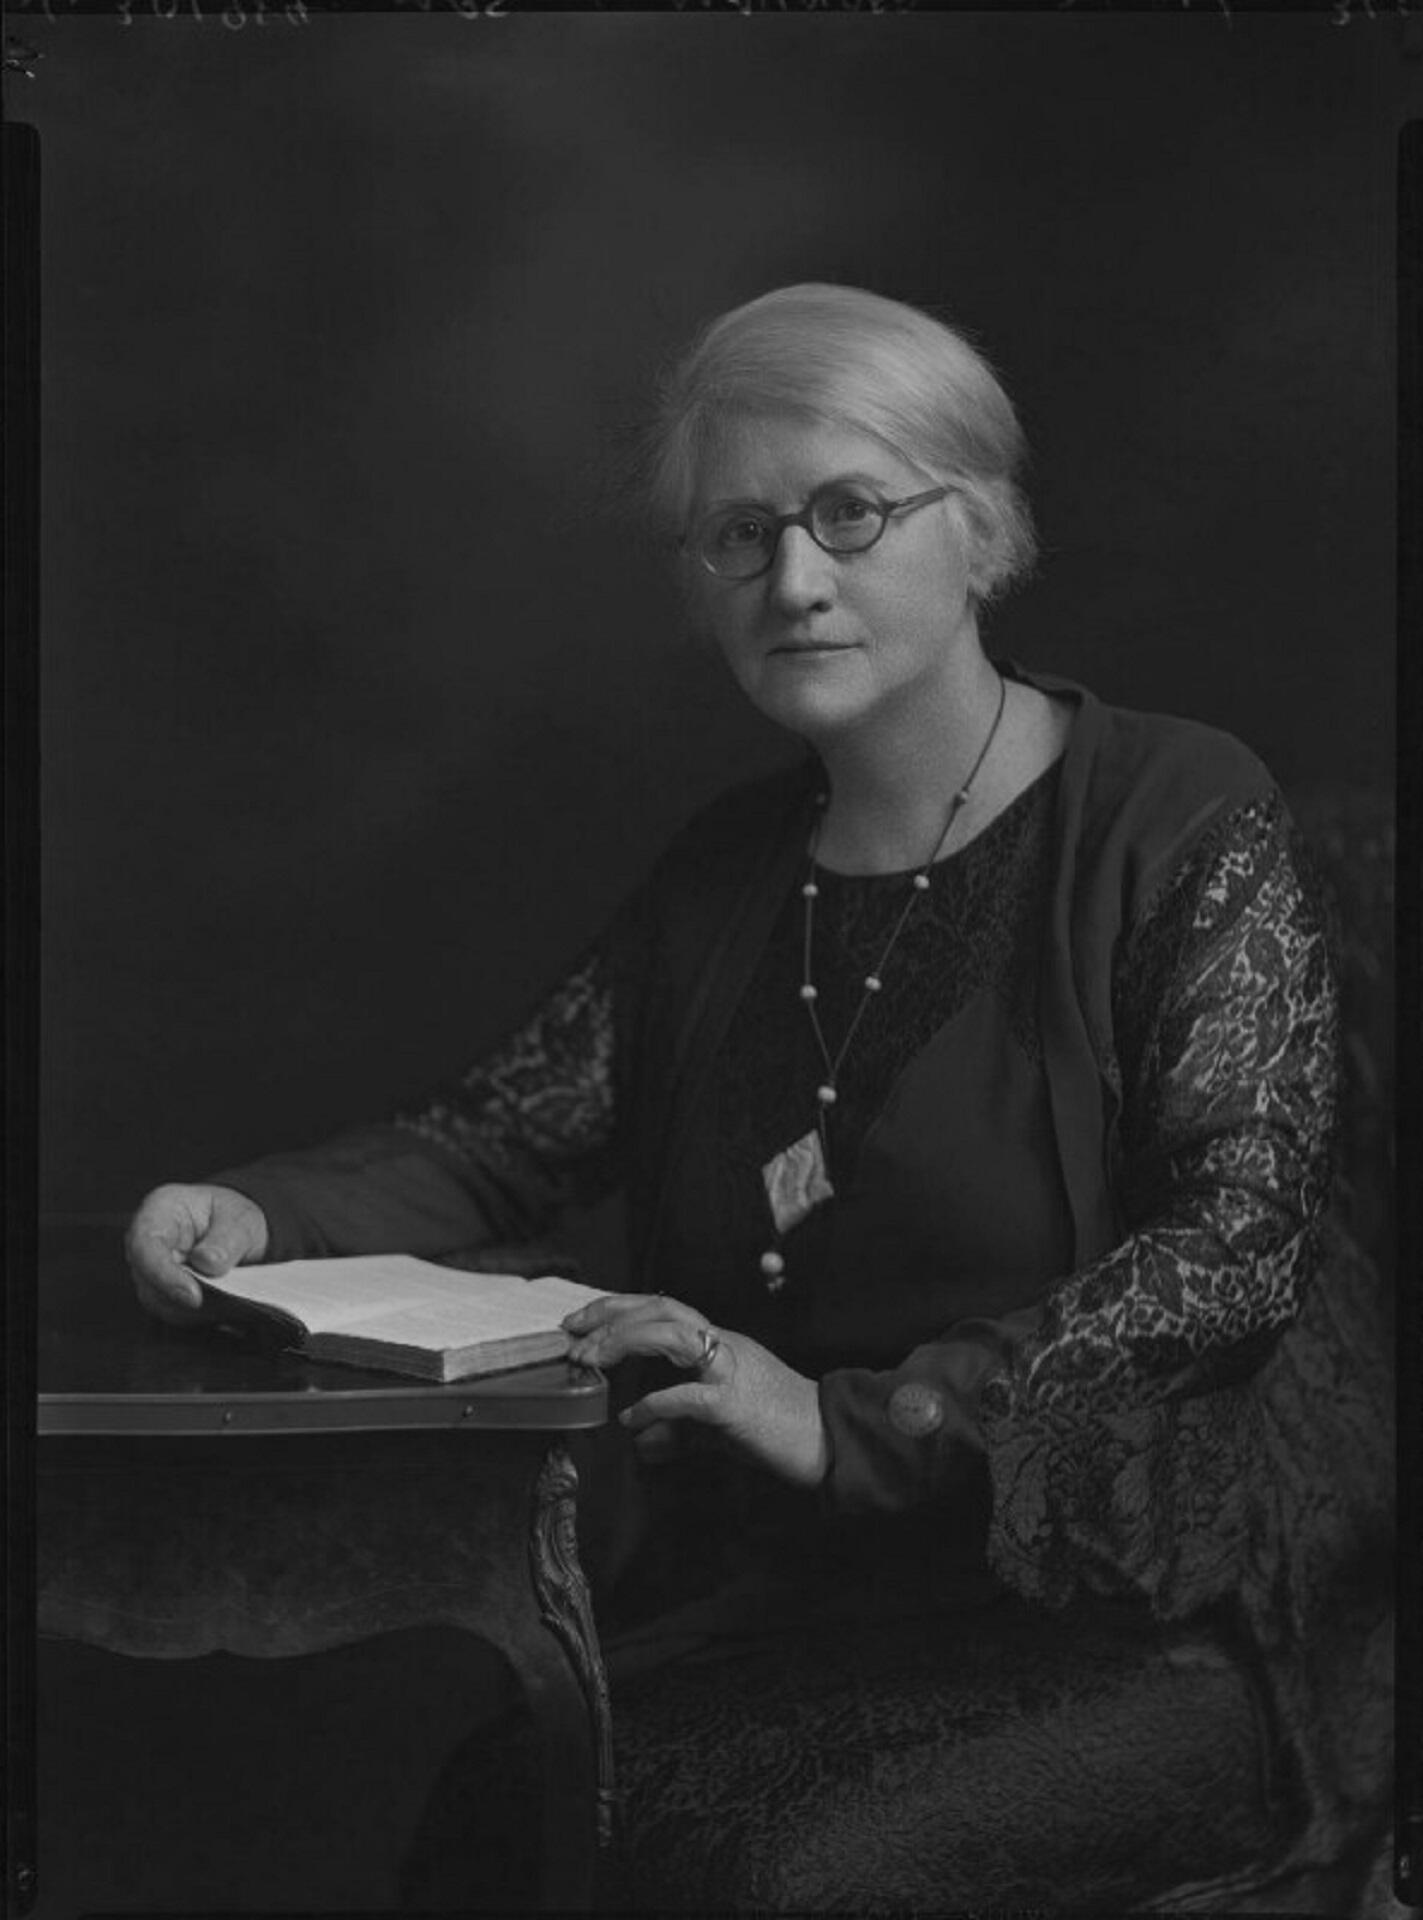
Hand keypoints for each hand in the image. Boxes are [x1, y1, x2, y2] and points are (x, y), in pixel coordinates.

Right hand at [124, 1183, 269, 1323]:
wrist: (237, 1235)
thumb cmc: (232, 1219)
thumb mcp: (242, 1220)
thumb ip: (228, 1239)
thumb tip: (208, 1261)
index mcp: (160, 1211)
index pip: (145, 1246)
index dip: (164, 1275)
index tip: (194, 1296)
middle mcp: (145, 1243)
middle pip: (149, 1281)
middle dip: (185, 1297)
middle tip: (226, 1301)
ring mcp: (149, 1271)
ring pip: (161, 1302)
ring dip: (196, 1309)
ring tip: (230, 1300)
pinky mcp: (159, 1294)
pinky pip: (174, 1312)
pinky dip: (200, 1314)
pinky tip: (223, 1306)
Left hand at [563, 1293, 828, 1488]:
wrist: (831, 1442)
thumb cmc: (780, 1428)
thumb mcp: (719, 1425)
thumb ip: (681, 1429)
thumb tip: (642, 1442)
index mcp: (720, 1343)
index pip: (664, 1308)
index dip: (618, 1309)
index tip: (580, 1322)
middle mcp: (725, 1346)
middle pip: (663, 1308)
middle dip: (612, 1316)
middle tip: (573, 1335)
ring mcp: (732, 1371)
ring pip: (673, 1334)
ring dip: (625, 1341)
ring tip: (592, 1361)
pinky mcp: (736, 1405)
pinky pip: (687, 1396)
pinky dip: (653, 1403)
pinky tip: (631, 1419)